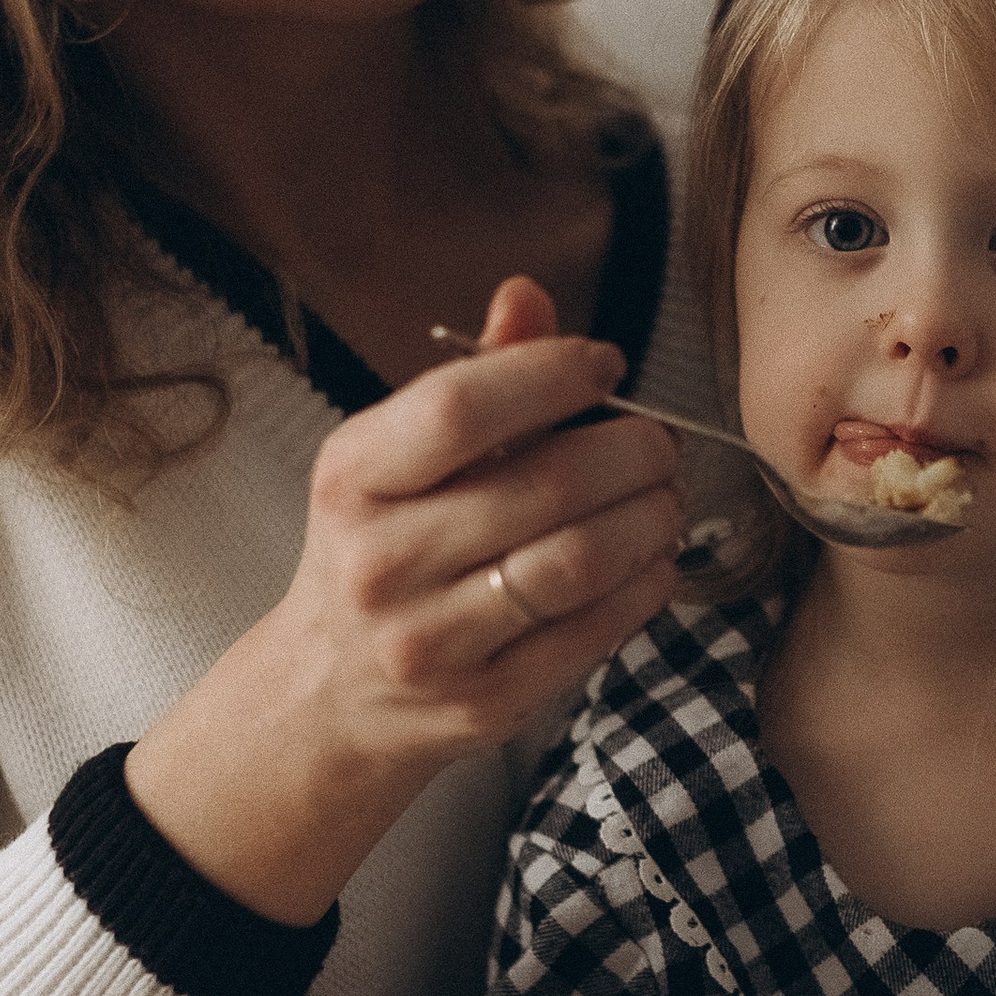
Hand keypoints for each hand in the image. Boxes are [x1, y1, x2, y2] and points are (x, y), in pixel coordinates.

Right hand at [126, 275, 682, 920]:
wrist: (331, 694)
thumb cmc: (385, 548)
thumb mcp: (399, 459)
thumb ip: (472, 378)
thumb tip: (526, 295)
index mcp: (352, 477)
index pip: (459, 407)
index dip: (552, 373)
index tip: (606, 364)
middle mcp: (379, 561)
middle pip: (544, 485)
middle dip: (632, 451)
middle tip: (660, 443)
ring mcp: (428, 640)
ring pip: (579, 562)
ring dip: (650, 519)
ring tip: (665, 498)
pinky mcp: (482, 700)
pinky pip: (592, 632)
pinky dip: (644, 584)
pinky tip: (653, 559)